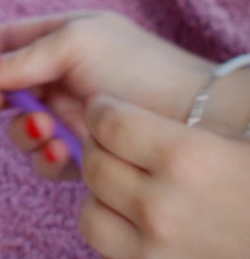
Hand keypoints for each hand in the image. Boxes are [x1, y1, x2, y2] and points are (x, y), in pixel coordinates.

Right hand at [0, 12, 213, 178]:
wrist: (197, 117)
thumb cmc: (140, 68)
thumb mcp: (76, 44)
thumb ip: (22, 56)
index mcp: (59, 38)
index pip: (3, 41)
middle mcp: (60, 76)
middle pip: (2, 88)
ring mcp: (70, 115)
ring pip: (19, 127)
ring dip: (21, 130)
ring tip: (42, 130)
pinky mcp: (82, 152)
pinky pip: (44, 157)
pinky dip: (44, 155)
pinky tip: (60, 150)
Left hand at [78, 95, 249, 258]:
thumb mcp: (240, 138)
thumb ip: (206, 117)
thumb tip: (164, 83)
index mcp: (189, 158)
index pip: (109, 122)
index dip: (104, 110)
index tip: (109, 109)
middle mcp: (165, 206)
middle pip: (96, 162)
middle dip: (102, 148)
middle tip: (120, 145)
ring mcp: (158, 250)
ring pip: (91, 209)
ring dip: (103, 192)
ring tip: (129, 184)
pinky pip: (108, 246)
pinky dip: (116, 229)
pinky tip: (140, 218)